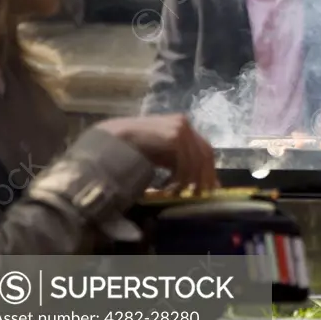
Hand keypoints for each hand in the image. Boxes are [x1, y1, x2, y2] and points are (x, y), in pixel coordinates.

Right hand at [96, 114, 216, 196]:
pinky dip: (179, 177)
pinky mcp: (174, 134)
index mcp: (183, 128)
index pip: (205, 149)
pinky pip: (185, 160)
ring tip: (175, 193)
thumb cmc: (134, 150)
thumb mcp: (163, 159)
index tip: (209, 190)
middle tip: (196, 195)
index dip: (209, 171)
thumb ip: (181, 166)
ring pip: (196, 159)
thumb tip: (200, 184)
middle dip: (203, 177)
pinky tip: (166, 186)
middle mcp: (185, 124)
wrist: (111, 140)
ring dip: (188, 180)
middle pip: (205, 153)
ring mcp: (180, 127)